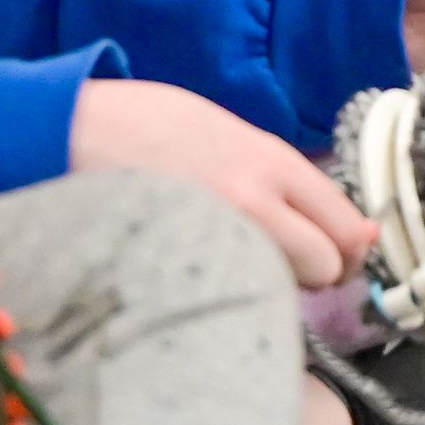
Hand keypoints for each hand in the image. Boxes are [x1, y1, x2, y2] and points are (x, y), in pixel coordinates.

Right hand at [69, 78, 375, 289]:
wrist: (75, 129)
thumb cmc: (154, 125)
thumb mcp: (230, 133)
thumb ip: (285, 178)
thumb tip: (350, 227)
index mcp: (270, 163)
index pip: (345, 225)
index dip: (346, 244)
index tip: (332, 248)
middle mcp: (254, 204)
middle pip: (327, 267)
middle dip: (317, 272)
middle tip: (287, 263)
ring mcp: (218, 240)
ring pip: (283, 290)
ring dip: (275, 286)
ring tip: (240, 264)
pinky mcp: (181, 272)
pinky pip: (232, 300)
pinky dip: (232, 296)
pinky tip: (207, 277)